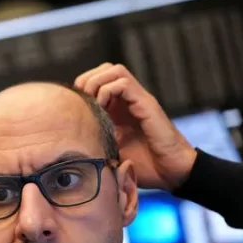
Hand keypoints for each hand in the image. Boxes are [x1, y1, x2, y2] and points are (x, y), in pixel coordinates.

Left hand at [75, 63, 196, 190]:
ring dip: (96, 83)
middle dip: (86, 81)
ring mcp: (138, 99)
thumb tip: (71, 139)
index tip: (76, 109)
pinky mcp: (147, 104)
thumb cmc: (145, 167)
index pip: (97, 80)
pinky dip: (107, 92)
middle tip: (82, 104)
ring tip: (93, 104)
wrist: (172, 173)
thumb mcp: (111, 152)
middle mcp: (129, 100)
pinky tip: (104, 111)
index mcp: (119, 108)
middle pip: (104, 69)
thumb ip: (96, 140)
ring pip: (113, 70)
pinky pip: (123, 83)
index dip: (82, 89)